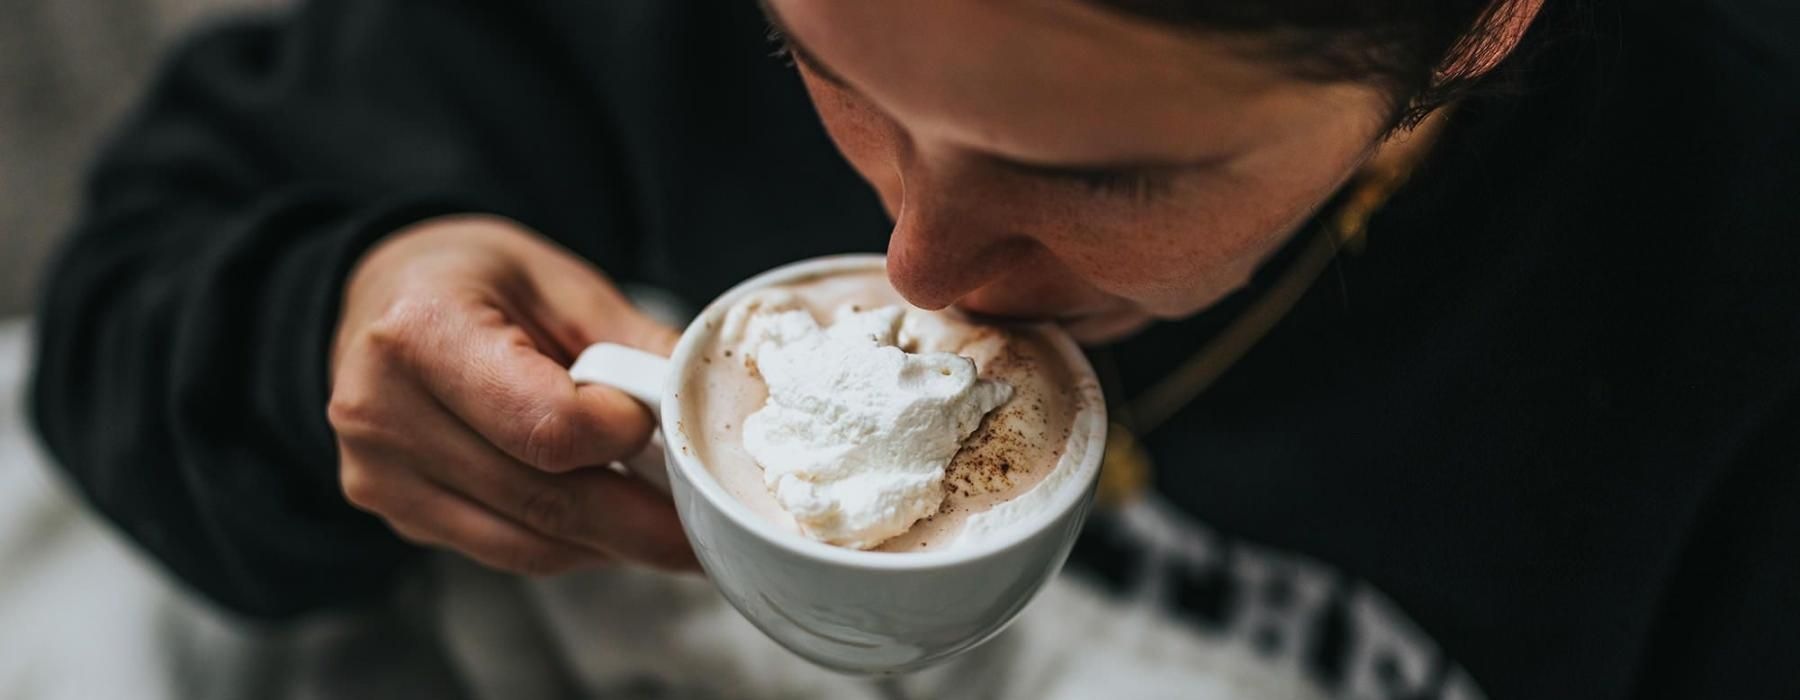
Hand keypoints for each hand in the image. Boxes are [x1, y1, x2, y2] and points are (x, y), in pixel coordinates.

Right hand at [327, 214, 694, 574]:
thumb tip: (702, 402)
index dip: (619, 434)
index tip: (651, 418)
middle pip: (545, 500)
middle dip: (641, 521)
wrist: (382, 295)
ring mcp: (379, 472)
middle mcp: (383, 411)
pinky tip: (606, 524)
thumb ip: (629, 344)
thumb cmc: (470, 279)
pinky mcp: (393, 510)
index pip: (547, 427)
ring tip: (667, 526)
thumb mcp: (557, 282)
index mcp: (422, 333)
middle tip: (708, 521)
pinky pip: (505, 550)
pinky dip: (569, 545)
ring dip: (612, 544)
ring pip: (530, 543)